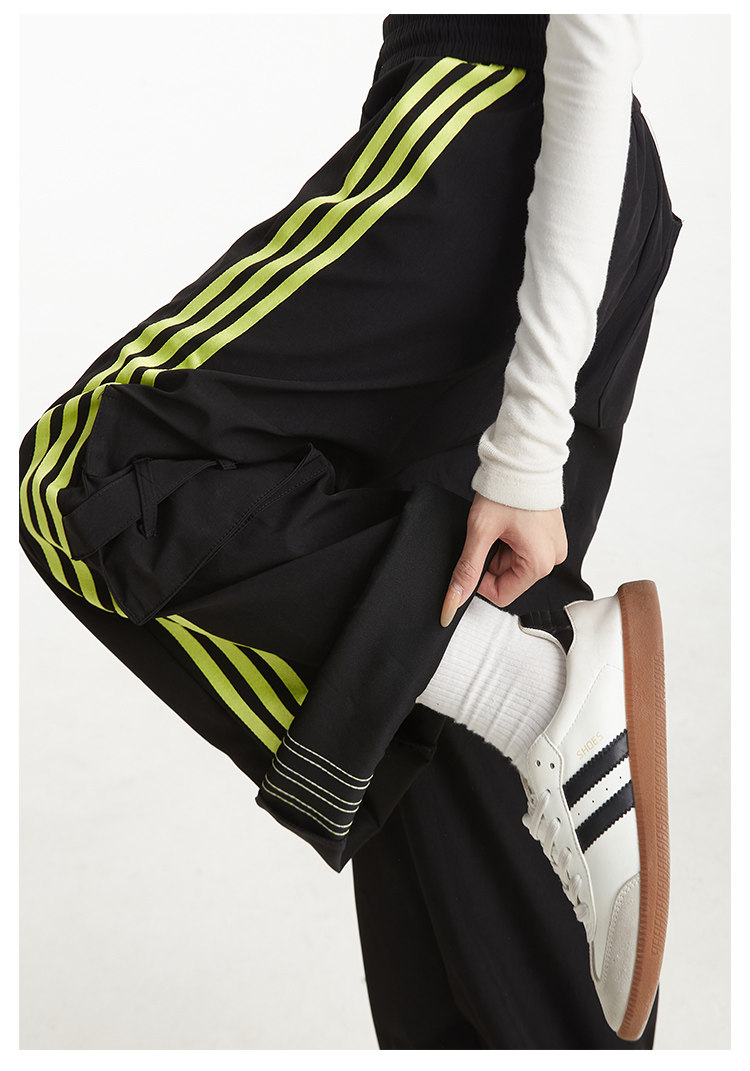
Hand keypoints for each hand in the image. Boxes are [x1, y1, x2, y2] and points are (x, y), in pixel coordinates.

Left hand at [440, 492, 567, 625]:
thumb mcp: (480, 531)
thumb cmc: (508, 489)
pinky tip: (508, 522)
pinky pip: (523, 550)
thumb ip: (466, 569)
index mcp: (540, 563)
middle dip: (491, 560)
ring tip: (500, 524)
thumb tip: (452, 601)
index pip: (501, 595)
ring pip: (514, 564)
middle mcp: (552, 558)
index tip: (474, 557)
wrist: (523, 459)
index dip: (480, 581)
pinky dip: (509, 540)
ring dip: (499, 549)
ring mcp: (552, 546)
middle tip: (488, 533)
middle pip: (508, 578)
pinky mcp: (549, 535)